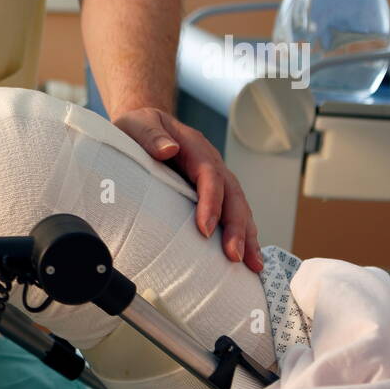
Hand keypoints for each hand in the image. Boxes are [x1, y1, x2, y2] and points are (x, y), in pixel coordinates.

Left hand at [113, 107, 262, 271]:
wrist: (143, 128)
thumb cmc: (138, 128)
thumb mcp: (138, 124)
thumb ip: (150, 135)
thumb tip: (168, 149)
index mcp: (196, 148)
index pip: (210, 175)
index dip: (211, 202)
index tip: (205, 228)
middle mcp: (212, 164)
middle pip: (233, 195)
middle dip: (236, 227)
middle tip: (235, 256)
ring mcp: (215, 180)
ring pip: (239, 207)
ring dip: (247, 236)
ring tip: (252, 264)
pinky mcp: (212, 195)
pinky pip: (232, 214)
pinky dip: (242, 235)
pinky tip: (247, 259)